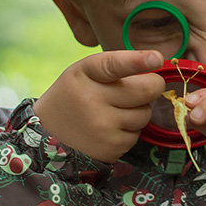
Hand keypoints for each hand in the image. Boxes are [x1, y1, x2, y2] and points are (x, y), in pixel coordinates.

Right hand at [34, 50, 165, 162]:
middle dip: (152, 86)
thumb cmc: (74, 95)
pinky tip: (111, 128)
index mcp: (85, 74)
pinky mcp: (110, 147)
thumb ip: (117, 65)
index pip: (113, 65)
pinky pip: (137, 134)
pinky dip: (130, 130)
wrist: (48, 134)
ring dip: (138, 110)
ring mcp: (102, 126)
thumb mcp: (84, 72)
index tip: (156, 58)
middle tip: (145, 86)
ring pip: (145, 113)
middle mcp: (91, 100)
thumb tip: (156, 64)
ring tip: (115, 110)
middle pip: (145, 91)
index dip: (137, 61)